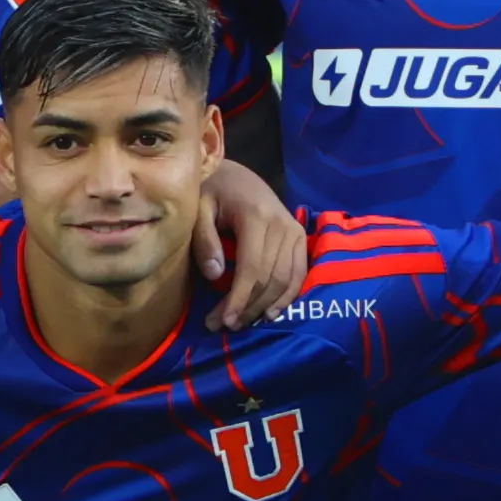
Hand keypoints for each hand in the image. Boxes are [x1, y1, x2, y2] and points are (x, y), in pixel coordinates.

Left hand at [195, 155, 310, 327]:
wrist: (236, 174)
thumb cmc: (212, 191)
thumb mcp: (199, 209)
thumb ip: (205, 240)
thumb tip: (216, 275)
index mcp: (256, 216)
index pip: (252, 268)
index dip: (239, 298)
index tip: (222, 321)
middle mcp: (282, 224)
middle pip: (269, 278)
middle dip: (247, 307)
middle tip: (223, 326)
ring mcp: (295, 230)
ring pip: (286, 280)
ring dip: (265, 306)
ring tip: (242, 323)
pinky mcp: (301, 237)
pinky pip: (300, 273)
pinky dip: (288, 296)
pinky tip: (270, 313)